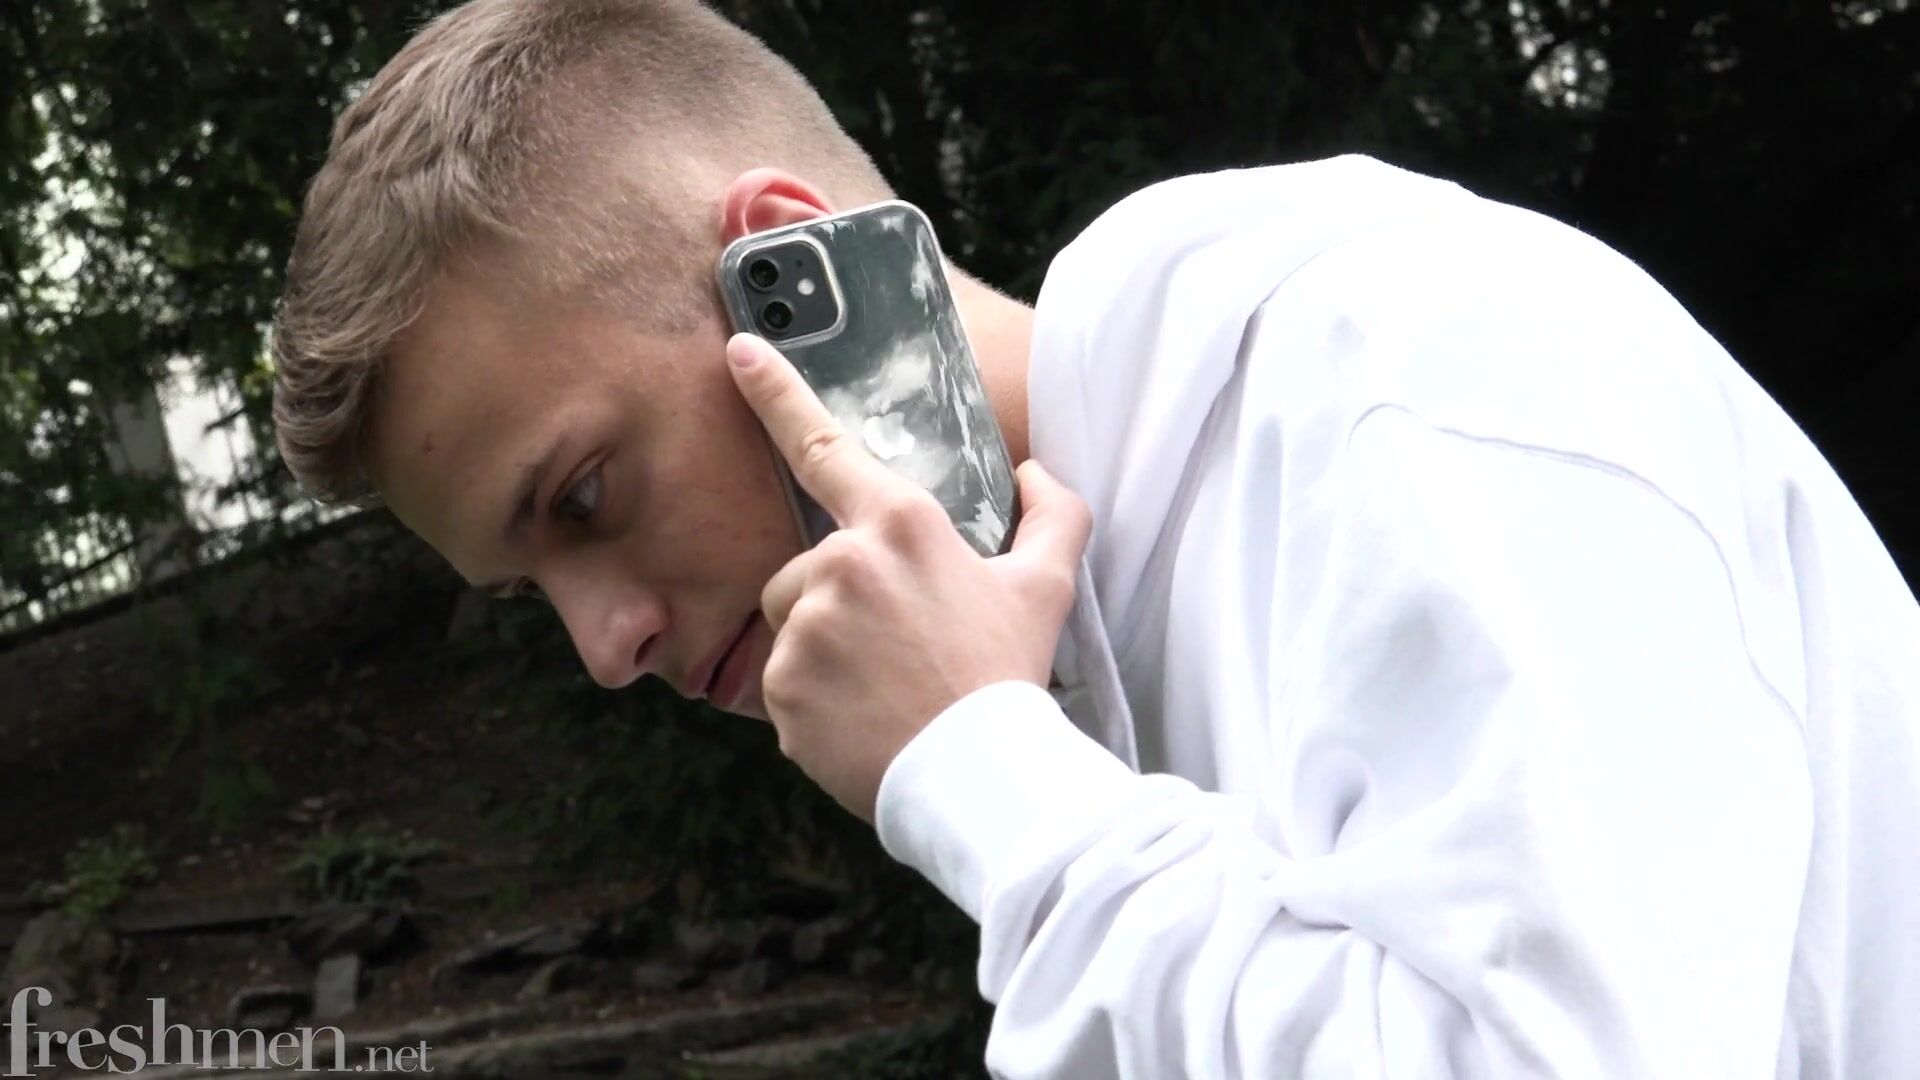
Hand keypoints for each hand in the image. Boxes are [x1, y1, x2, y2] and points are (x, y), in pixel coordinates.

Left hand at [726, 332, 1090, 821]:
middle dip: (837, 599)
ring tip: (881, 688)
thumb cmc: (1008, 674)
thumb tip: (1036, 473)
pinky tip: (861, 720)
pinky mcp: (781, 685)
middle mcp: (840, 563)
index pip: (824, 444)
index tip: (739, 349)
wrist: (979, 775)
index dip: (776, 391)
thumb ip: (1052, 513)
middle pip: (806, 566)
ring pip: (791, 624)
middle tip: (897, 647)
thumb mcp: (1047, 585)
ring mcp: (804, 626)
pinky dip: (814, 701)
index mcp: (900, 524)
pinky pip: (784, 683)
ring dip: (824, 649)